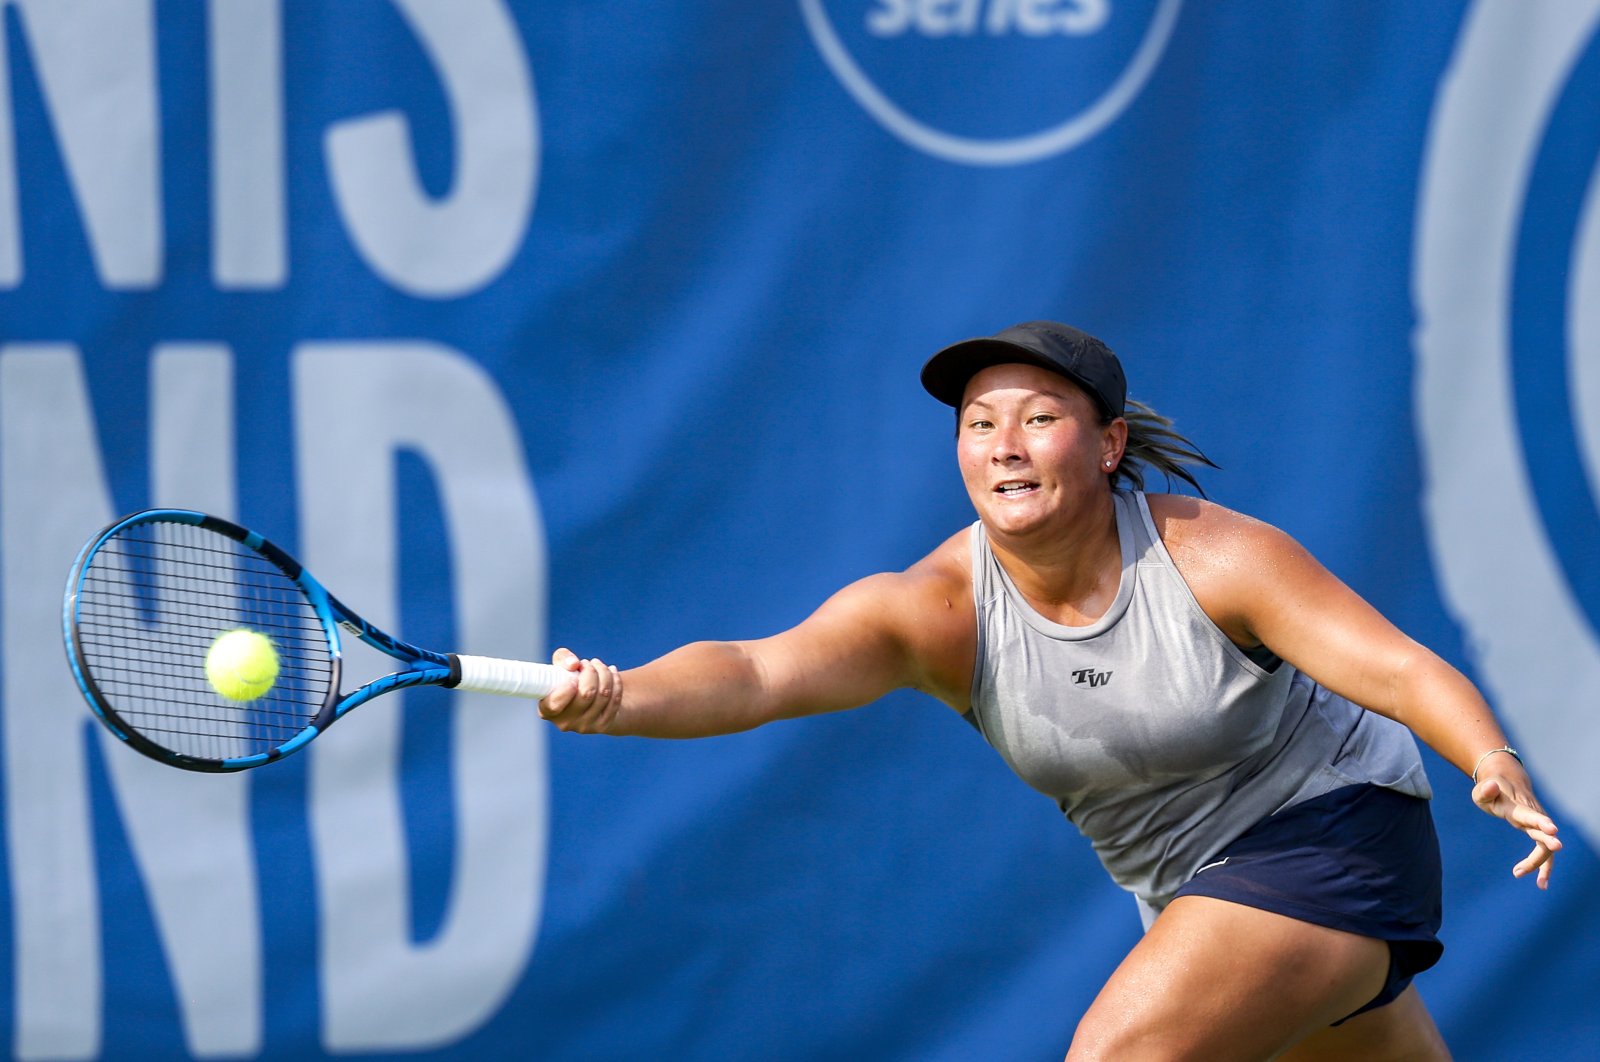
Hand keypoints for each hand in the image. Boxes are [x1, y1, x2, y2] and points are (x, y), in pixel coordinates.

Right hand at [538, 647, 621, 733]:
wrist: (588, 698)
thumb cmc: (569, 679)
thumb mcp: (561, 666)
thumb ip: (562, 658)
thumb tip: (573, 664)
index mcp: (547, 709)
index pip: (554, 704)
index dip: (565, 689)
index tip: (574, 671)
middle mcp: (564, 722)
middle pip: (586, 694)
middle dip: (591, 672)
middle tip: (587, 663)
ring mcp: (584, 726)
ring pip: (603, 694)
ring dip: (604, 673)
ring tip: (599, 665)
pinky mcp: (602, 726)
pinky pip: (614, 700)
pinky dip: (616, 682)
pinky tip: (612, 672)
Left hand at [1471, 760, 1560, 887]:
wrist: (1509, 781)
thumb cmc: (1491, 789)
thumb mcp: (1482, 790)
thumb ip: (1484, 790)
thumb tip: (1492, 786)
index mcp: (1516, 807)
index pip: (1530, 815)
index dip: (1540, 822)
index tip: (1552, 829)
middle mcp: (1531, 815)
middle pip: (1542, 830)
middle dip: (1549, 840)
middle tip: (1557, 847)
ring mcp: (1537, 823)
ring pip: (1545, 845)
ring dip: (1544, 864)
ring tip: (1541, 885)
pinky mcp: (1538, 830)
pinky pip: (1544, 851)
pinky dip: (1543, 866)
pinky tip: (1540, 882)